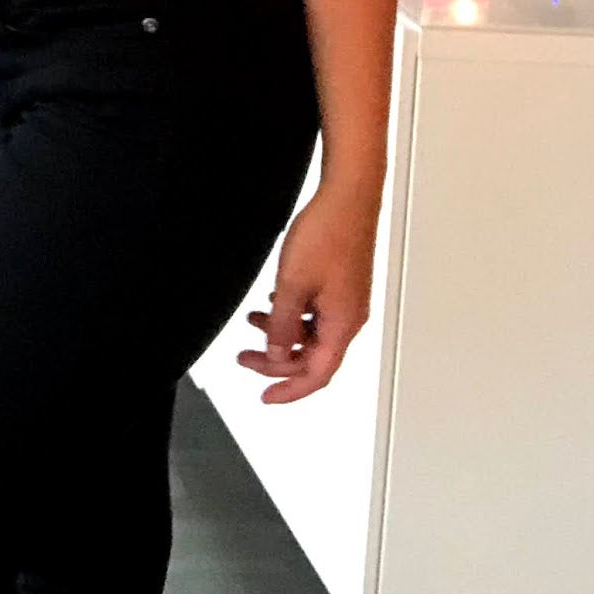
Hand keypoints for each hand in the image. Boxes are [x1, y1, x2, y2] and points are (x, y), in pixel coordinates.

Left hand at [235, 182, 376, 402]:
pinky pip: (315, 313)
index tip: (266, 397)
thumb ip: (281, 324)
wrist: (348, 196)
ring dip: (281, 333)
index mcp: (342, 324)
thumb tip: (275, 354)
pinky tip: (273, 301)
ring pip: (311, 333)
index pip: (317, 374)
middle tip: (245, 358)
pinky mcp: (341, 284)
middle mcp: (349, 318)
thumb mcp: (292, 284)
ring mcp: (347, 301)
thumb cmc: (328, 233)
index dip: (290, 389)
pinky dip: (292, 314)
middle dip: (276, 360)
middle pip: (313, 356)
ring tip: (251, 322)